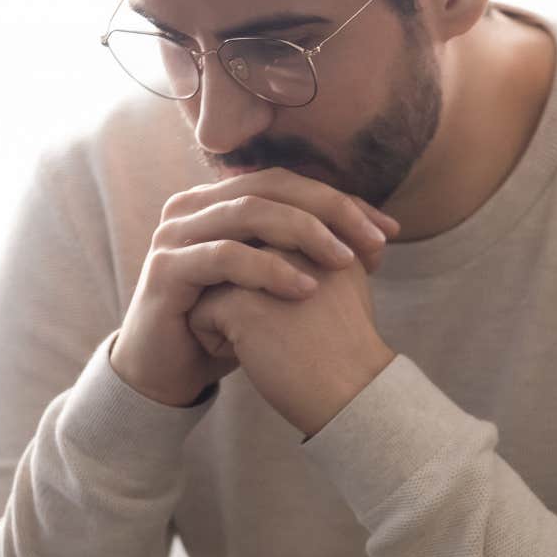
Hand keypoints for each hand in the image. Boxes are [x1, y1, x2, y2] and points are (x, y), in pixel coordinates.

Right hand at [110, 169, 399, 407]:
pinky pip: (224, 257)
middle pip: (272, 187)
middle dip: (330, 211)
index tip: (390, 231)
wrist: (170, 372)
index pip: (291, 183)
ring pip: (249, 213)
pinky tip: (305, 289)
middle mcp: (194, 206)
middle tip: (374, 241)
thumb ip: (312, 251)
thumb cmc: (230, 325)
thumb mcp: (278, 282)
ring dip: (304, 233)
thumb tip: (381, 232)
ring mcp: (175, 234)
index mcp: (221, 200)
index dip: (342, 202)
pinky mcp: (165, 269)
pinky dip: (269, 269)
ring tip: (345, 261)